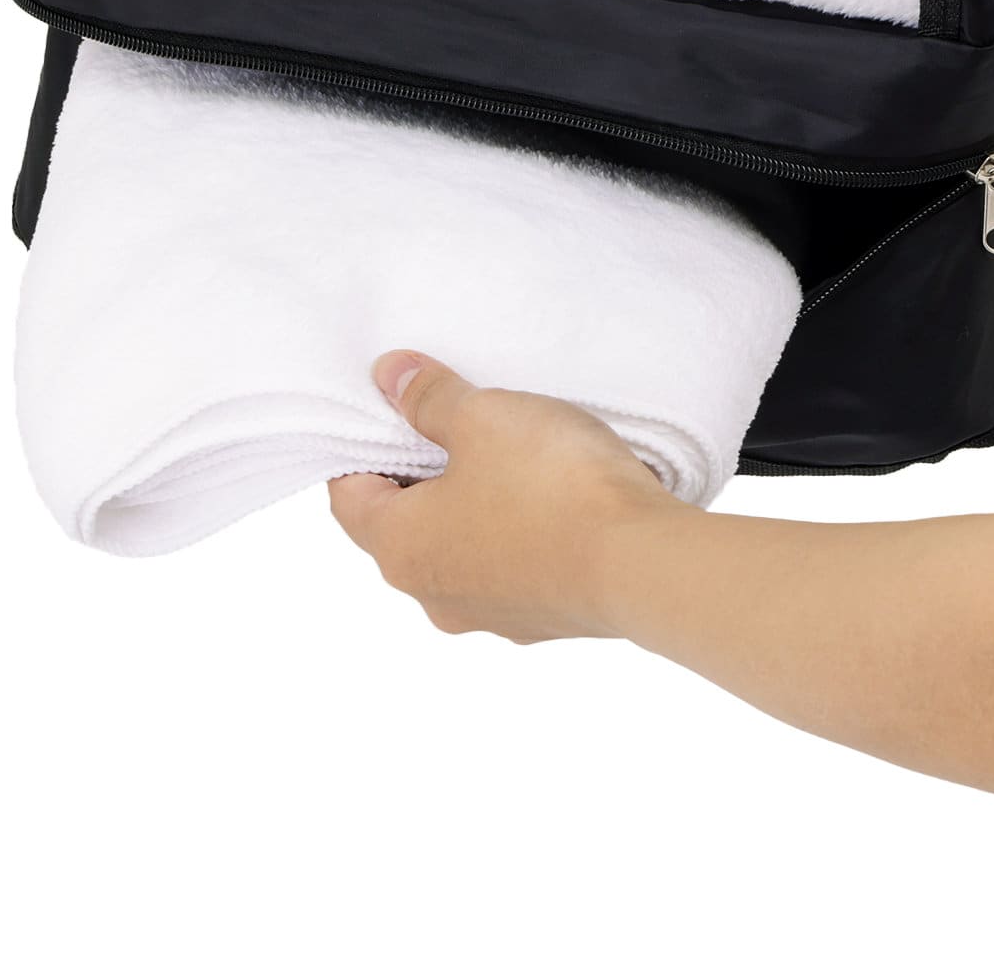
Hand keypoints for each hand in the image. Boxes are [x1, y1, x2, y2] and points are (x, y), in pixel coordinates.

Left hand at [327, 349, 687, 641]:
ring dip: (474, 502)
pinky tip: (550, 493)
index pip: (349, 496)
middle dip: (423, 471)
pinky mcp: (544, 618)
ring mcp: (492, 614)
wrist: (643, 563)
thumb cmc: (551, 488)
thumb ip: (428, 397)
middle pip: (405, 524)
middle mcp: (435, 596)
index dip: (361, 445)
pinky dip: (518, 529)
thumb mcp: (482, 417)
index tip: (389, 408)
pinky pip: (513, 564)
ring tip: (507, 452)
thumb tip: (387, 376)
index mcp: (400, 550)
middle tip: (450, 419)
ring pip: (462, 546)